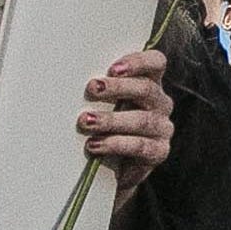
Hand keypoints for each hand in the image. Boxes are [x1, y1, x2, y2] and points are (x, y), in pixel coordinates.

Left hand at [78, 48, 174, 191]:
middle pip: (146, 89)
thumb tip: (68, 78)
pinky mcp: (159, 151)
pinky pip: (140, 146)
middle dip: (117, 88)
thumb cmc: (104, 127)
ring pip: (142, 119)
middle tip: (92, 88)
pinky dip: (115, 144)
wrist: (113, 167)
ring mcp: (162, 128)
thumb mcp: (103, 104)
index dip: (138, 62)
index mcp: (149, 84)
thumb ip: (98, 90)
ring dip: (111, 119)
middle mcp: (160, 103)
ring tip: (86, 121)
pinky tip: (94, 145)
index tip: (112, 68)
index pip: (155, 63)